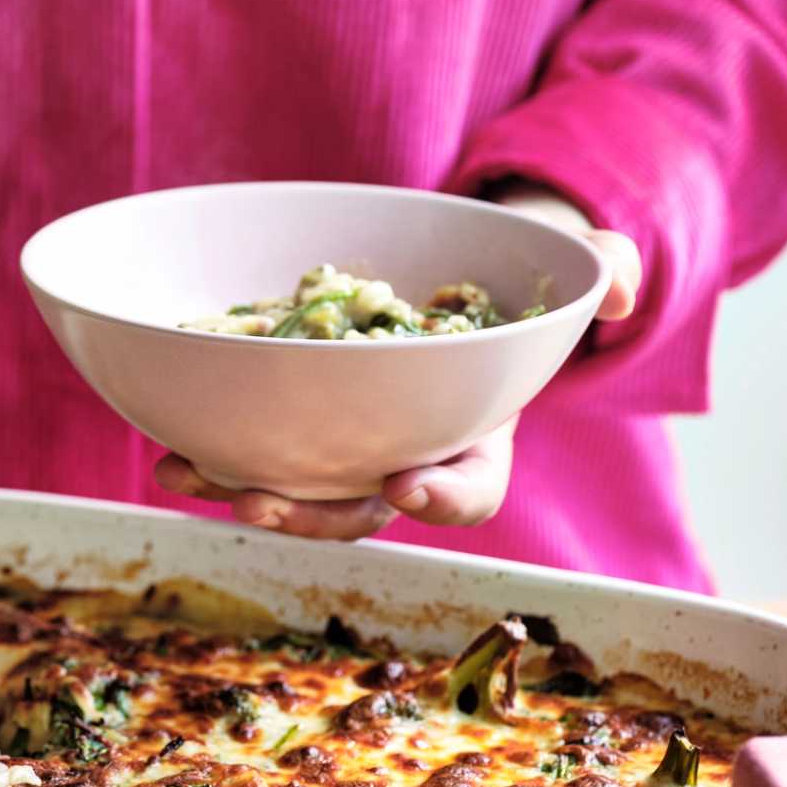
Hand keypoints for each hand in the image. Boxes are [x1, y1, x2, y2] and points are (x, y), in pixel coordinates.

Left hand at [154, 184, 641, 540]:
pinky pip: (252, 450)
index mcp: (476, 442)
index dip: (442, 497)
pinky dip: (209, 454)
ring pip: (295, 490)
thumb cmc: (518, 286)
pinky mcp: (296, 423)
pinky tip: (166, 449)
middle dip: (310, 515)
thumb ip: (602, 272)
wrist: (455, 274)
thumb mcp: (570, 271)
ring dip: (240, 491)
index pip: (467, 489)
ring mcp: (345, 447)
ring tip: (187, 475)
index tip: (408, 485)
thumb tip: (620, 286)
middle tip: (263, 503)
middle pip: (359, 510)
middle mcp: (405, 459)